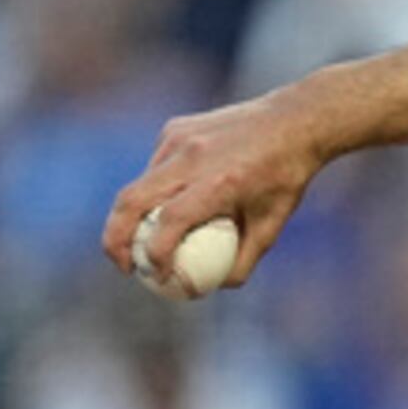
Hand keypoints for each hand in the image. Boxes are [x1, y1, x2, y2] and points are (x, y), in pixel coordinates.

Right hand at [103, 92, 328, 294]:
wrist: (292, 121)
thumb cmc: (285, 178)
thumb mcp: (272, 225)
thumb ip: (243, 260)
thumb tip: (213, 286)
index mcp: (220, 183)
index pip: (170, 221)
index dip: (155, 253)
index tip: (155, 275)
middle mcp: (193, 158)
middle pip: (131, 201)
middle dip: (115, 239)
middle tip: (124, 266)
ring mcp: (178, 139)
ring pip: (139, 184)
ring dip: (134, 216)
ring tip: (144, 241)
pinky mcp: (173, 129)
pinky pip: (155, 167)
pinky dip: (155, 190)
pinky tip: (175, 200)